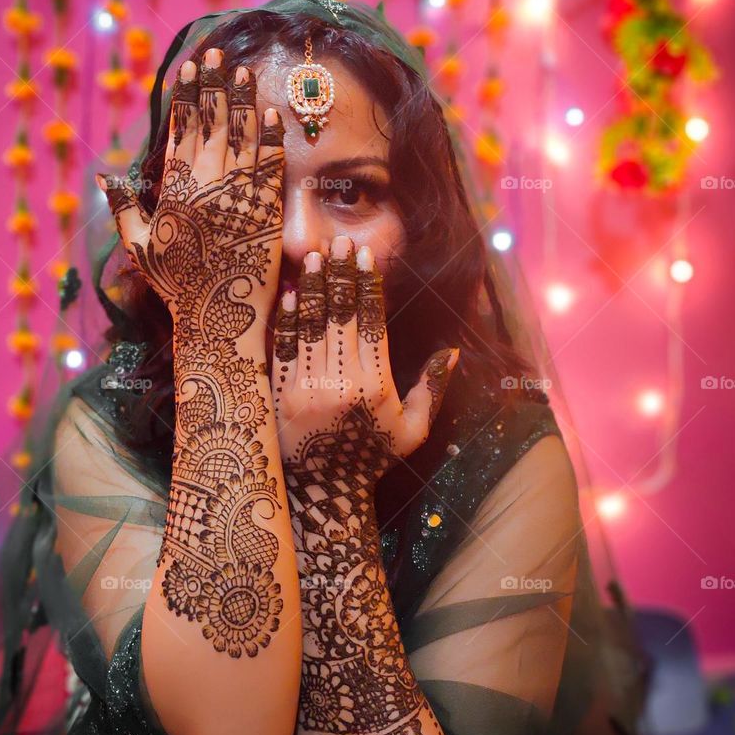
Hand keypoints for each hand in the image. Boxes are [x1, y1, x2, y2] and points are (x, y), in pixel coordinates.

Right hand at [97, 47, 284, 345]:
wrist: (218, 318)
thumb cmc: (176, 285)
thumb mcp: (140, 246)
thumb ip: (124, 207)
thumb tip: (107, 174)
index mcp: (175, 189)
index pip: (181, 130)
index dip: (186, 97)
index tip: (189, 68)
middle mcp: (206, 185)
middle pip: (212, 123)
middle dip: (214, 85)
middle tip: (218, 54)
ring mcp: (239, 195)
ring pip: (243, 136)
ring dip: (244, 100)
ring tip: (245, 71)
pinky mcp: (268, 209)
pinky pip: (272, 164)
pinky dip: (273, 137)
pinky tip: (273, 113)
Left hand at [270, 235, 458, 490]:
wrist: (324, 491)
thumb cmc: (373, 458)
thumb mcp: (413, 429)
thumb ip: (432, 388)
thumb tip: (452, 351)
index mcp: (375, 386)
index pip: (371, 323)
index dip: (367, 286)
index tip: (364, 257)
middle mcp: (341, 383)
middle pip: (340, 317)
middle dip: (339, 276)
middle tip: (337, 243)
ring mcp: (308, 388)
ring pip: (311, 327)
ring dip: (311, 288)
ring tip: (312, 257)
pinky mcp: (282, 395)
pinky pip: (285, 349)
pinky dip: (287, 319)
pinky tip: (289, 294)